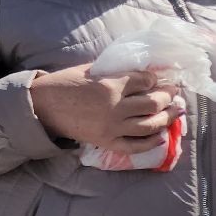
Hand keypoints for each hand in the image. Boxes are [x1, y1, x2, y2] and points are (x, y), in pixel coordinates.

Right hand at [29, 65, 180, 154]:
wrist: (40, 108)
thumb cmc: (62, 84)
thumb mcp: (88, 70)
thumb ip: (113, 72)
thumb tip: (139, 73)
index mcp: (108, 86)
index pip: (144, 81)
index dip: (155, 78)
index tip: (157, 78)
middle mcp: (114, 108)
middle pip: (153, 103)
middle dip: (167, 96)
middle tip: (172, 92)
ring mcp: (111, 127)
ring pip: (150, 124)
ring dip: (167, 117)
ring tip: (175, 111)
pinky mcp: (106, 141)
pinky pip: (135, 145)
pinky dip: (151, 141)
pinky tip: (160, 135)